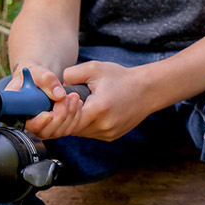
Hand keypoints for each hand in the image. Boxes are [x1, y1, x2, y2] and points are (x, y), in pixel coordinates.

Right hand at [8, 63, 84, 138]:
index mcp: (16, 112)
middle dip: (60, 115)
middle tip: (67, 97)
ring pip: (58, 132)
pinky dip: (75, 117)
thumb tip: (59, 95)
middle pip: (45, 131)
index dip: (38, 123)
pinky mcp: (53, 129)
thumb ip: (46, 80)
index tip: (49, 114)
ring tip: (74, 97)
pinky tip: (77, 103)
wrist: (40, 81)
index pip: (25, 125)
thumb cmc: (34, 77)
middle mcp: (28, 124)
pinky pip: (67, 129)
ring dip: (70, 115)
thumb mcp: (38, 73)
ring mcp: (41, 129)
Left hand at [25, 60, 152, 141]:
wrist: (148, 89)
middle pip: (71, 129)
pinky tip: (88, 112)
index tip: (60, 100)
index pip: (67, 120)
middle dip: (64, 118)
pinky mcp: (112, 136)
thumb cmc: (122, 78)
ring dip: (73, 122)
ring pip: (80, 133)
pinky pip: (90, 133)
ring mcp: (109, 133)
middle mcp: (104, 126)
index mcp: (98, 109)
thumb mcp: (94, 68)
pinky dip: (85, 125)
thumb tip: (56, 87)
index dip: (60, 111)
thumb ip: (71, 74)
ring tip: (75, 107)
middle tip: (61, 105)